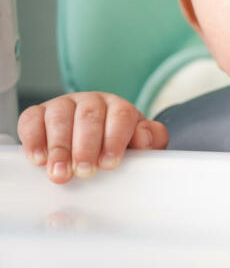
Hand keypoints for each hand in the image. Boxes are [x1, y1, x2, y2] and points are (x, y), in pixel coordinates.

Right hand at [17, 92, 167, 183]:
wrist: (91, 144)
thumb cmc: (117, 147)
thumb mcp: (139, 145)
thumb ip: (151, 140)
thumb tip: (143, 137)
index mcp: (119, 107)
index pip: (121, 115)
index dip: (115, 139)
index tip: (110, 163)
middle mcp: (91, 102)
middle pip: (89, 116)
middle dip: (86, 146)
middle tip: (84, 171)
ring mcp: (64, 105)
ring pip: (60, 117)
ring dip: (59, 147)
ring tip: (60, 173)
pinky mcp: (39, 114)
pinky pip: (32, 119)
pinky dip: (34, 139)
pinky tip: (38, 159)